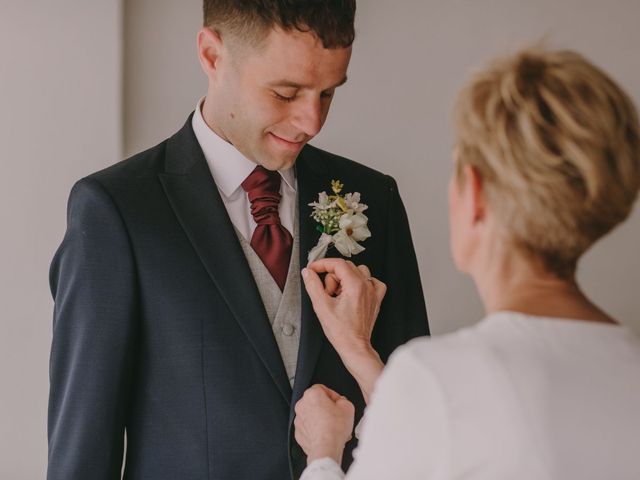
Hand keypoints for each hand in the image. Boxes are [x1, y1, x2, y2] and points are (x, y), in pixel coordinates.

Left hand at [294, 384, 354, 464]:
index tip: (338, 403)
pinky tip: (326, 434)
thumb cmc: (335, 428)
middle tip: (336, 415)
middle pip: (315, 402)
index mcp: (311, 395)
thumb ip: (343, 400)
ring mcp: (298, 420)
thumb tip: (341, 402)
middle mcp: (301, 406)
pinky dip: (316, 430)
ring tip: (332, 427)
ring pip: (311, 416)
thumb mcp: (348, 406)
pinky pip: (308, 428)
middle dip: (326, 407)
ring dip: (321, 419)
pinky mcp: (298, 434)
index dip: (333, 395)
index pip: (322, 388)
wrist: (326, 448)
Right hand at [302, 259, 386, 402]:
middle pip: (346, 267)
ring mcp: (373, 292)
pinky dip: (362, 283)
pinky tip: (353, 293)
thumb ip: (313, 285)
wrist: (354, 347)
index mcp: (355, 285)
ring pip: (358, 271)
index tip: (313, 269)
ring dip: (345, 279)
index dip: (322, 264)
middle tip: (326, 293)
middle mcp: (366, 285)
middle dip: (332, 277)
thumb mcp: (321, 306)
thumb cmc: (341, 331)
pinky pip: (371, 281)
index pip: (337, 263)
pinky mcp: (376, 299)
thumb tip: (307, 272)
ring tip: (338, 295)